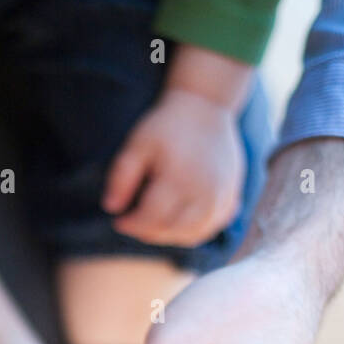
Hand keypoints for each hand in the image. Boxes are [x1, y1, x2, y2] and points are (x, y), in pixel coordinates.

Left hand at [103, 88, 245, 246]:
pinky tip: (178, 223)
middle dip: (148, 233)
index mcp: (179, 180)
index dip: (131, 225)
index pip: (151, 220)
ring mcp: (221, 197)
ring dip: (170, 236)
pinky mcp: (231, 197)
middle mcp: (204, 193)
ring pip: (193, 235)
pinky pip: (212, 228)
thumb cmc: (167, 126)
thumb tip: (111, 208)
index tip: (119, 221)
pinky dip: (193, 233)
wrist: (206, 106)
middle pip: (172, 231)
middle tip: (135, 223)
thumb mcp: (137, 144)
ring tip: (154, 224)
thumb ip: (121, 176)